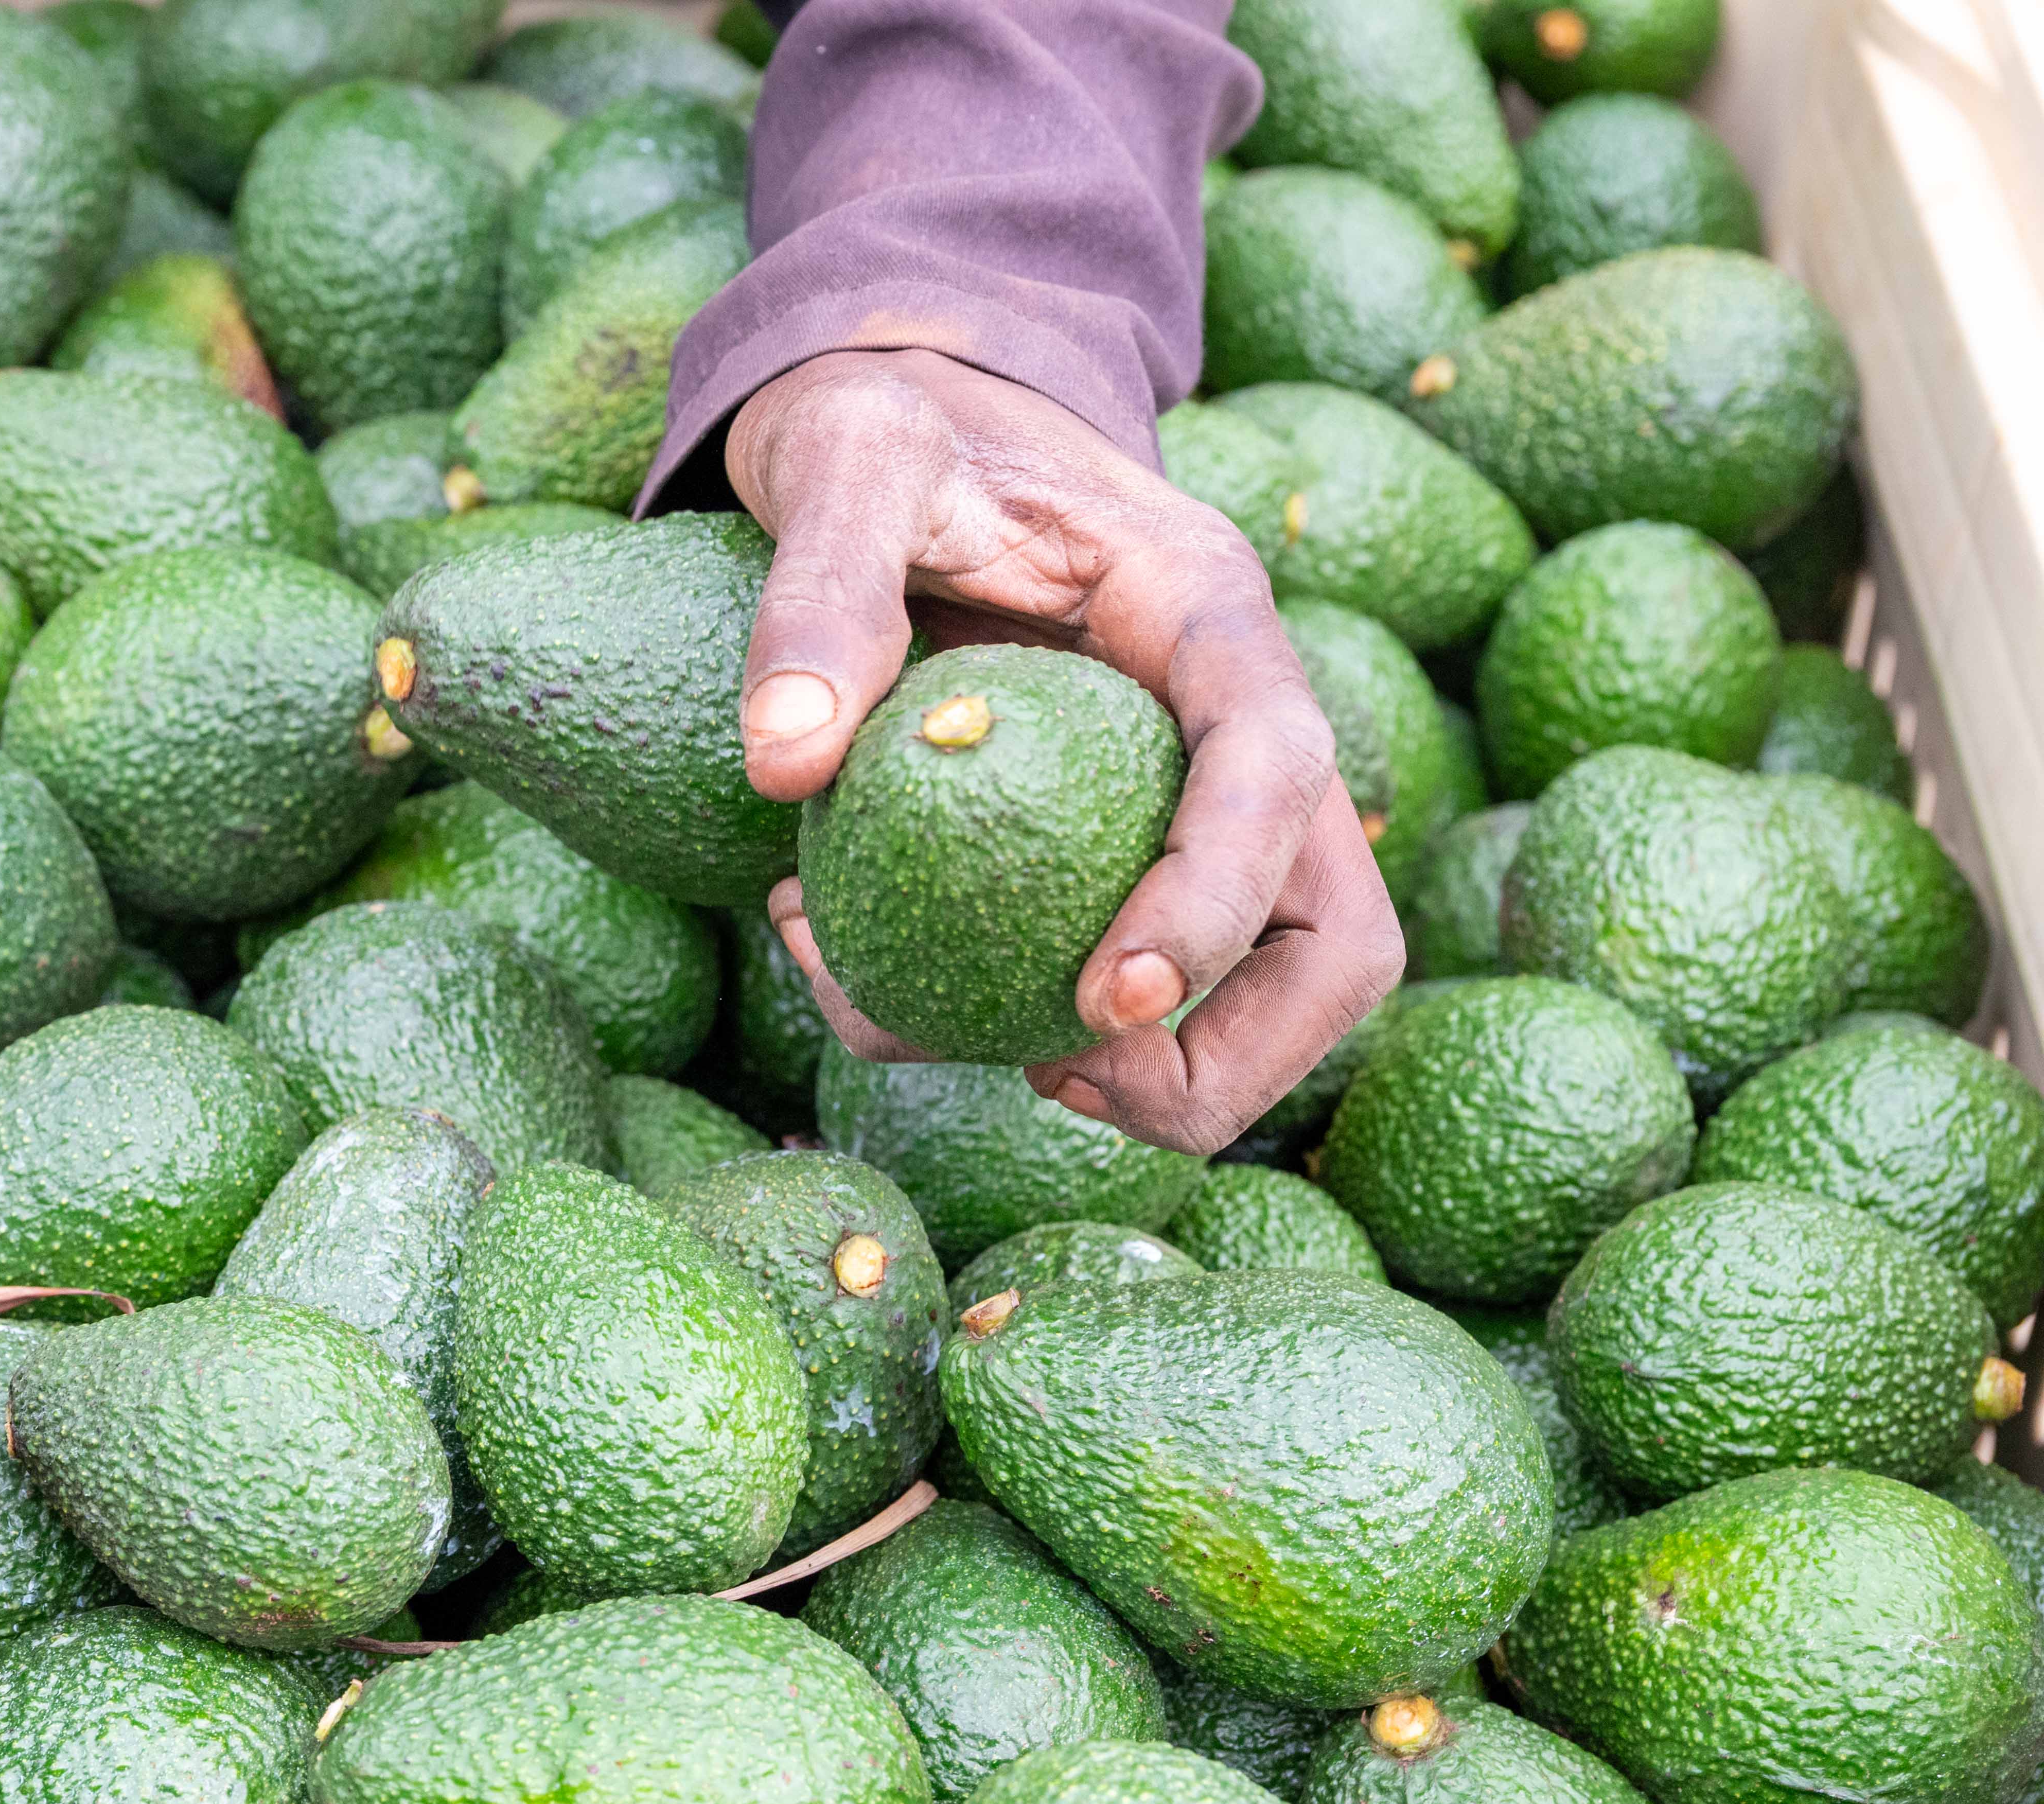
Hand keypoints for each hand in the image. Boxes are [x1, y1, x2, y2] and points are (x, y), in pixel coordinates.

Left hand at [729, 348, 1402, 1155]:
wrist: (905, 414)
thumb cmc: (888, 424)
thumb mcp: (844, 461)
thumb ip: (819, 592)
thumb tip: (781, 764)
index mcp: (1206, 610)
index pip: (1278, 770)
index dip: (1214, 904)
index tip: (1102, 1005)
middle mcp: (1235, 718)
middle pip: (1334, 933)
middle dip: (1232, 1051)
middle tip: (1058, 1077)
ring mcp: (1197, 797)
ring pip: (1265, 990)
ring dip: (1149, 1075)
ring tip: (982, 1058)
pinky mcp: (1129, 847)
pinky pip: (1141, 987)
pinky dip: (1031, 1032)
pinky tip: (883, 994)